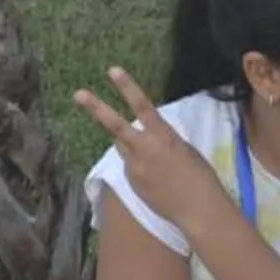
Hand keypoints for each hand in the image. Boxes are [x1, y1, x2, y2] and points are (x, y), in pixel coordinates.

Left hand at [73, 67, 234, 236]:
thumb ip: (163, 140)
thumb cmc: (201, 176)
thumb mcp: (185, 150)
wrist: (198, 209)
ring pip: (124, 148)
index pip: (143, 106)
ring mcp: (134, 167)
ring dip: (132, 147)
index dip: (128, 87)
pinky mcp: (131, 183)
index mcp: (164, 137)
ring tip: (159, 164)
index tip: (113, 70)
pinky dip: (141, 170)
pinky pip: (131, 169)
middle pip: (115, 125)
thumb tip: (148, 138)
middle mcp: (144, 149)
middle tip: (78, 93)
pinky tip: (159, 182)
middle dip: (96, 108)